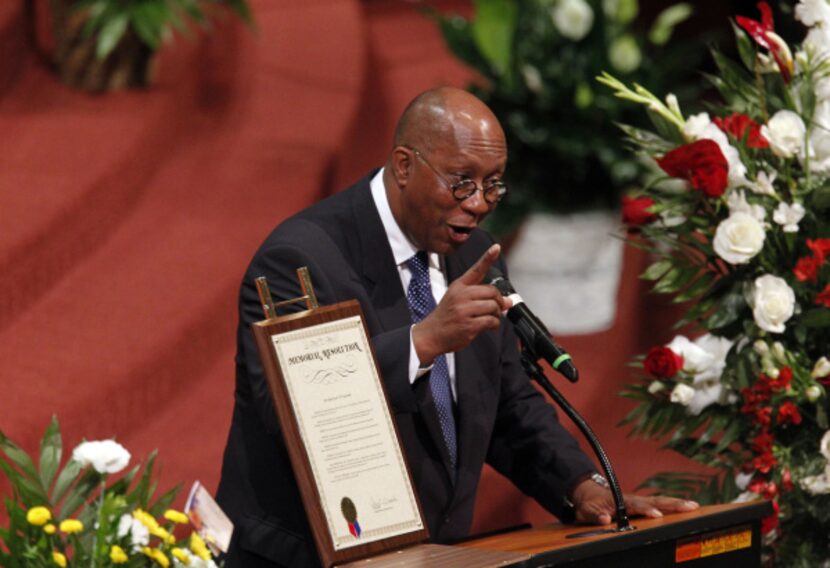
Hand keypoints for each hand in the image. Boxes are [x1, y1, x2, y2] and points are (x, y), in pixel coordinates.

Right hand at [412, 244, 510, 363]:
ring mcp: (464, 310)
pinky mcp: (468, 325)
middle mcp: (461, 296)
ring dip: (497, 314)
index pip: (476, 270)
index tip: (496, 247)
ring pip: (493, 306)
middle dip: (498, 301)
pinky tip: (489, 326)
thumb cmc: (447, 316)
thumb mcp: (457, 300)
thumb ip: (481, 298)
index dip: (488, 258)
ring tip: (491, 318)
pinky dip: (494, 324)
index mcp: (458, 286)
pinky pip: (491, 321)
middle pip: (491, 291)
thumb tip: (508, 301)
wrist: (431, 334)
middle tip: (497, 308)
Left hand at [570, 478, 698, 524]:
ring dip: (676, 504)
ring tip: (694, 506)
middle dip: (672, 504)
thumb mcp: (586, 510)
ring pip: (660, 502)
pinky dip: (672, 506)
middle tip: (690, 506)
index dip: (647, 510)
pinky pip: (659, 505)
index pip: (637, 505)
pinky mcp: (643, 506)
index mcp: (621, 500)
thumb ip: (595, 515)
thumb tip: (606, 519)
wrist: (589, 493)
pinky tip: (686, 509)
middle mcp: (634, 499)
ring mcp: (640, 502)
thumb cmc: (590, 503)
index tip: (657, 516)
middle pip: (655, 501)